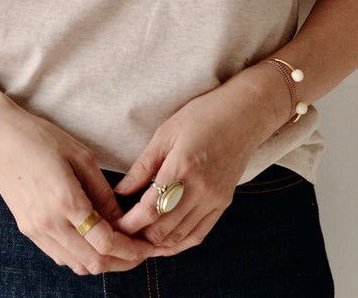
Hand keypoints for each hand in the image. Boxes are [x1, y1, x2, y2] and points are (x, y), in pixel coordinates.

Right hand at [0, 98, 153, 274]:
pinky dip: (81, 256)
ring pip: (77, 265)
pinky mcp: (27, 230)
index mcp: (65, 200)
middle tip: (139, 251)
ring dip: (101, 262)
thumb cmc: (41, 137)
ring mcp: (35, 230)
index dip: (131, 249)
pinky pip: (60, 256)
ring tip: (119, 246)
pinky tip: (91, 239)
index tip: (147, 246)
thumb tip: (123, 219)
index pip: (106, 242)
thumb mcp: (81, 156)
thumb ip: (103, 192)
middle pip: (94, 263)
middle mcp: (49, 223)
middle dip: (122, 262)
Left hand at [113, 75, 282, 254]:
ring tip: (136, 240)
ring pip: (180, 238)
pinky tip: (163, 241)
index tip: (112, 225)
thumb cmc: (202, 115)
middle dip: (138, 237)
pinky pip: (198, 234)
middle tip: (120, 233)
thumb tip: (119, 192)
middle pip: (163, 230)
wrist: (244, 114)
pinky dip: (179, 243)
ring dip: (156, 244)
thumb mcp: (165, 134)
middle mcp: (200, 190)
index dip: (128, 224)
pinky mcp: (223, 204)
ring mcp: (214, 200)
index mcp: (182, 168)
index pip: (149, 210)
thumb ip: (142, 167)